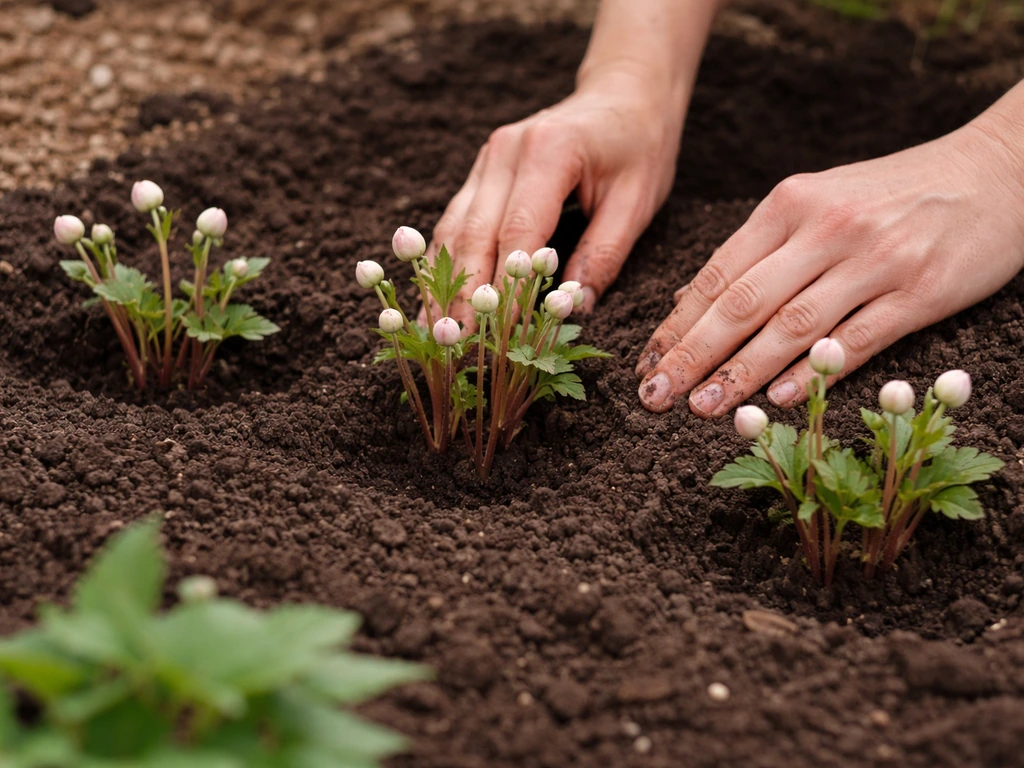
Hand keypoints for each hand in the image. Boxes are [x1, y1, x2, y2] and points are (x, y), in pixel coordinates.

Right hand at [424, 63, 685, 327]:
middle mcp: (505, 151)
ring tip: (437, 333)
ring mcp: (486, 159)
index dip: (506, 288)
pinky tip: (436, 301)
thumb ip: (605, 254)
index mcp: (550, 151)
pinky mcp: (480, 172)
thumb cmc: (638, 147)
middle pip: (473, 233)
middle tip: (454, 344)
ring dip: (442, 284)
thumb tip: (576, 308)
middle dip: (462, 294)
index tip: (500, 335)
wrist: (624, 94)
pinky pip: (454, 223)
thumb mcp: (638, 200)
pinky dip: (444, 264)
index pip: (518, 232)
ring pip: (453, 229)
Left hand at [636, 117, 1023, 416]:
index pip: (717, 273)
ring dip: (742, 373)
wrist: (998, 169)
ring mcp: (874, 259)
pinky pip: (857, 339)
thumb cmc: (894, 193)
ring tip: (703, 408)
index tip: (646, 363)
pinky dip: (815, 372)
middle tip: (655, 396)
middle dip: (692, 355)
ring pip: (792, 325)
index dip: (676, 324)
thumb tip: (688, 302)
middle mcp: (825, 228)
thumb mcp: (818, 201)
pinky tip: (779, 400)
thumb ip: (758, 250)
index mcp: (790, 203)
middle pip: (742, 302)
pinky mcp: (920, 291)